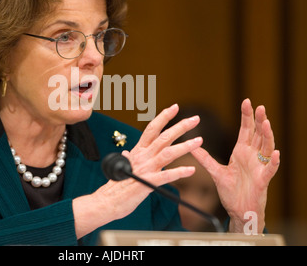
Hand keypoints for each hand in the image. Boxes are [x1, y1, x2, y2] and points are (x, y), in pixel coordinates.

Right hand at [73, 104, 201, 237]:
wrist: (107, 201)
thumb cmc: (116, 185)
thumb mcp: (122, 166)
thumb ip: (128, 158)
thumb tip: (126, 152)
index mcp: (138, 151)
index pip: (152, 129)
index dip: (163, 117)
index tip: (175, 107)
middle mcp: (143, 157)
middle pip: (164, 137)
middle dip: (180, 126)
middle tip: (195, 119)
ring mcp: (145, 169)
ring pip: (167, 153)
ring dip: (184, 146)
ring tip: (199, 141)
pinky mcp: (148, 183)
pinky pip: (166, 176)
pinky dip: (179, 172)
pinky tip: (191, 170)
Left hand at [191, 99, 279, 232]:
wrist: (238, 210)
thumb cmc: (231, 191)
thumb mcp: (215, 172)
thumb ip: (205, 158)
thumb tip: (192, 146)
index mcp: (241, 152)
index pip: (245, 130)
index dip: (246, 116)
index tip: (246, 101)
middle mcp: (252, 156)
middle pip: (258, 134)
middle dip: (258, 120)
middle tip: (259, 106)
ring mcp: (259, 167)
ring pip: (266, 148)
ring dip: (267, 135)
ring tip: (266, 123)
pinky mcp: (263, 180)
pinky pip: (270, 169)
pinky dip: (273, 161)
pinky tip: (275, 153)